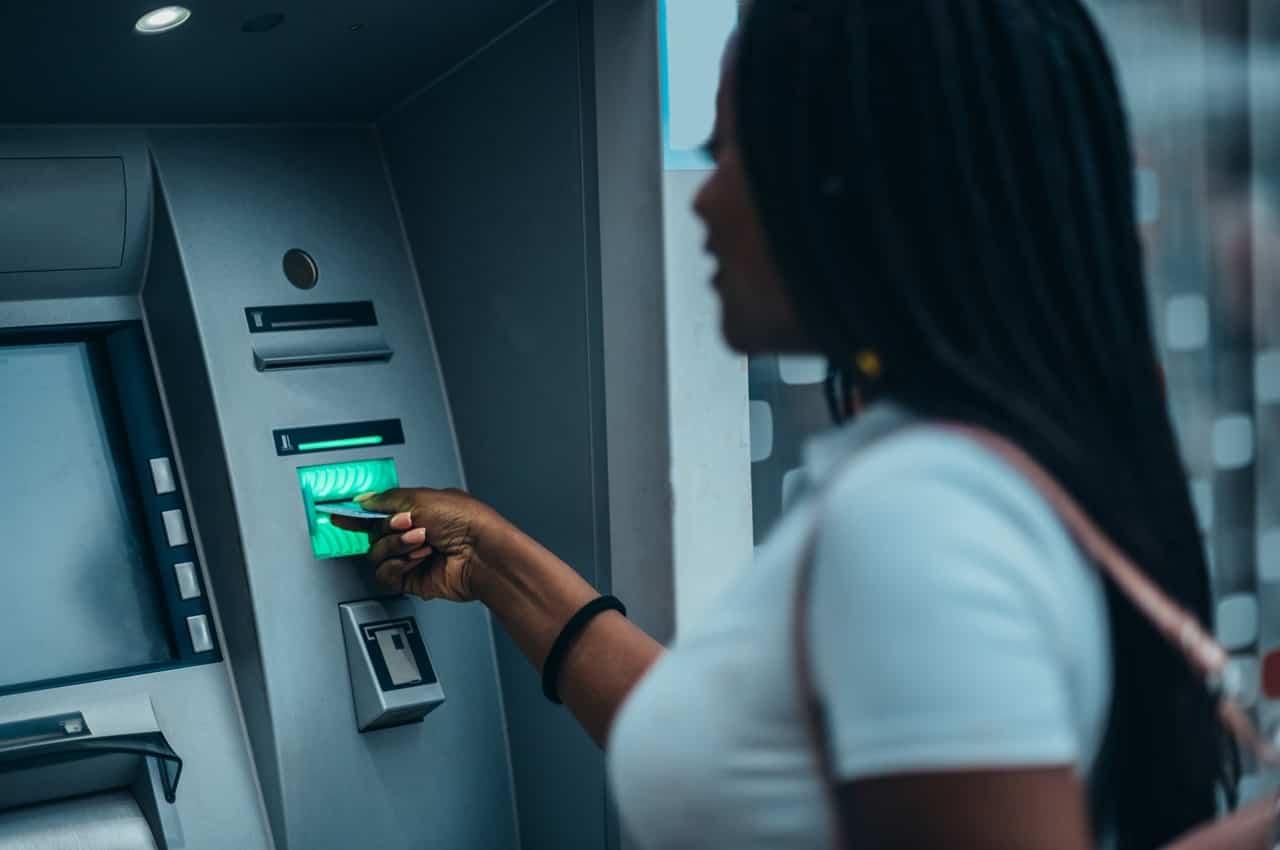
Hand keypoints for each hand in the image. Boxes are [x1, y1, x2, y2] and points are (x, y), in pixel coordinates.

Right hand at [332, 488, 500, 601]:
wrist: (482, 553)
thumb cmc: (465, 521)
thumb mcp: (420, 498)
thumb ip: (386, 499)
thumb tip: (363, 500)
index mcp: (419, 510)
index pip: (380, 511)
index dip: (359, 514)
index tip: (339, 514)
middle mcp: (415, 533)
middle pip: (375, 534)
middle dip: (389, 528)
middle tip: (407, 524)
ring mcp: (413, 557)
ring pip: (377, 555)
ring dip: (396, 546)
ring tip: (421, 542)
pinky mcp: (413, 580)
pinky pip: (385, 574)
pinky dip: (398, 565)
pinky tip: (417, 559)